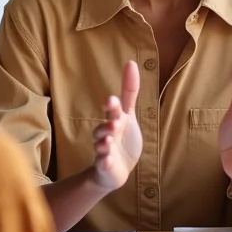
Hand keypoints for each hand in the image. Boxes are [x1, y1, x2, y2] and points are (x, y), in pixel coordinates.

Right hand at [90, 60, 142, 190]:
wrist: (115, 169)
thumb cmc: (123, 137)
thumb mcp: (128, 115)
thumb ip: (129, 91)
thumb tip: (130, 62)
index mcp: (115, 120)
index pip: (113, 110)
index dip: (111, 105)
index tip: (110, 100)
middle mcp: (107, 134)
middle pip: (103, 128)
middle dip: (107, 125)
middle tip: (114, 123)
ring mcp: (105, 150)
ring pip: (101, 145)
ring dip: (104, 142)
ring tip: (109, 140)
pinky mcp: (105, 166)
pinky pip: (103, 164)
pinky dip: (105, 162)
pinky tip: (107, 160)